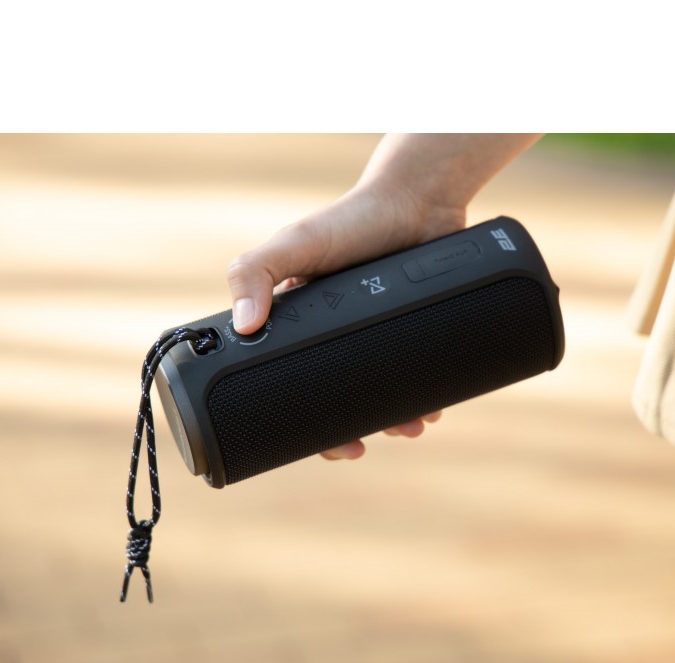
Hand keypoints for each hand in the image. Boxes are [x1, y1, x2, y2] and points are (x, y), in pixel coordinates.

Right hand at [226, 134, 540, 458]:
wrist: (419, 203)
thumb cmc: (350, 220)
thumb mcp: (295, 243)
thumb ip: (256, 272)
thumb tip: (243, 324)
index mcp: (302, 328)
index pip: (294, 382)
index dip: (303, 418)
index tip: (318, 441)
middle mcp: (340, 339)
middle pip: (342, 400)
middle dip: (351, 430)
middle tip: (361, 448)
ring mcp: (381, 338)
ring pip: (383, 395)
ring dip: (393, 421)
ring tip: (409, 429)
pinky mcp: (417, 334)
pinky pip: (420, 377)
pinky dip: (426, 399)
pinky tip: (432, 410)